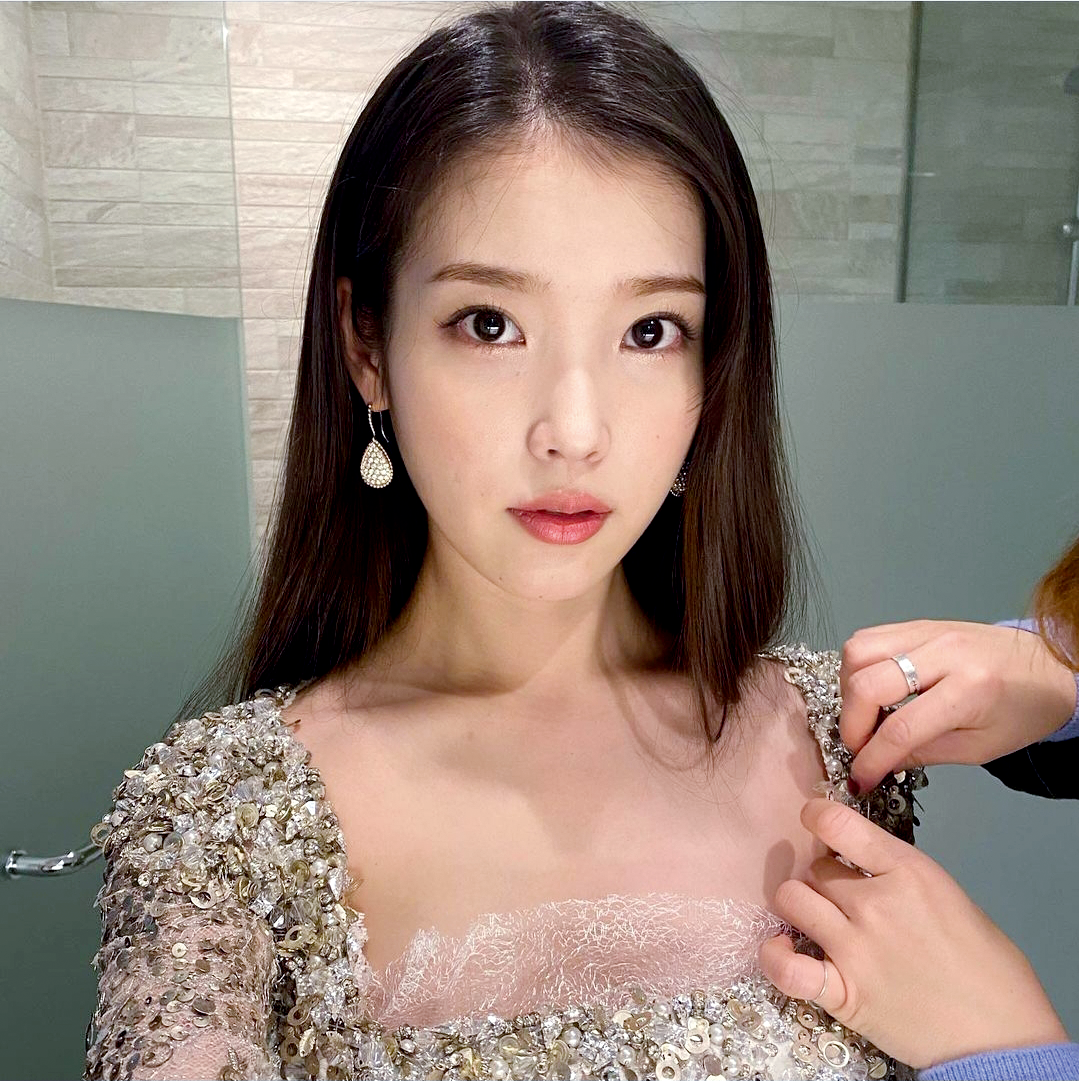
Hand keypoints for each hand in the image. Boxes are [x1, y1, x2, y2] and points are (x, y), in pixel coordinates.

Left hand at [759, 798, 1068, 1068]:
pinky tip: (784, 949)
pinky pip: (785, 966)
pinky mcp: (843, 993)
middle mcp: (875, 903)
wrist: (1002, 1040)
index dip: (816, 816)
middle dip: (822, 878)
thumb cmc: (989, 970)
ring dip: (799, 906)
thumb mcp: (950, 896)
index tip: (813, 819)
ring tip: (815, 920)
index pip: (837, 823)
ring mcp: (855, 948)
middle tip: (838, 897)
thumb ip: (901, 876)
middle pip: (815, 867)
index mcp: (909, 872)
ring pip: (792, 900)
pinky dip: (775, 956)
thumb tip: (860, 865)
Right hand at [839, 620, 1076, 792]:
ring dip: (847, 690)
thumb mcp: (980, 748)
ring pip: (857, 652)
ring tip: (863, 714)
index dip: (871, 758)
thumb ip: (924, 753)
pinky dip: (856, 668)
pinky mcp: (917, 623)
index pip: (900, 728)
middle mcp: (944, 653)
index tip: (859, 778)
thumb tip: (877, 763)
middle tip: (858, 746)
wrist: (1048, 667)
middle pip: (868, 685)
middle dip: (851, 725)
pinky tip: (869, 689)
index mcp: (970, 690)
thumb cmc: (1023, 711)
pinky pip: (866, 638)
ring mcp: (927, 631)